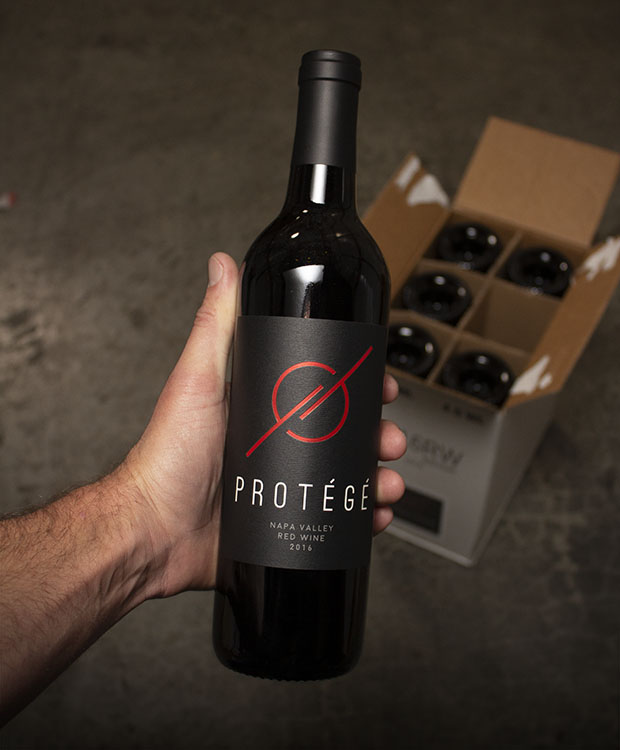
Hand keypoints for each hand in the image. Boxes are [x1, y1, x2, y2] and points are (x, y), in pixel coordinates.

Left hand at [123, 253, 405, 596]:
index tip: (380, 384)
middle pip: (343, 432)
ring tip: (387, 482)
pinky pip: (332, 517)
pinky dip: (361, 517)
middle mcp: (277, 443)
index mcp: (263, 407)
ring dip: (375, 476)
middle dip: (376, 434)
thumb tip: (223, 264)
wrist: (154, 533)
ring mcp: (283, 484)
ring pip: (344, 475)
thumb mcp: (199, 379)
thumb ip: (216, 323)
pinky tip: (374, 515)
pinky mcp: (284, 520)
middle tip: (389, 439)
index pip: (322, 387)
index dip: (357, 385)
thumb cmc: (168, 456)